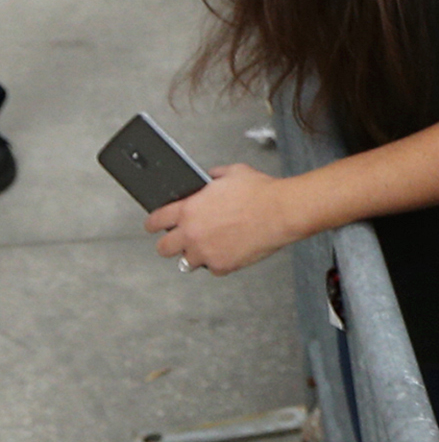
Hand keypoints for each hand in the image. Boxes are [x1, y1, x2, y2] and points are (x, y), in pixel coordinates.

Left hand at [145, 163, 300, 275]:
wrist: (283, 211)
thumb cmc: (261, 192)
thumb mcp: (233, 173)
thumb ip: (214, 177)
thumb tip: (210, 177)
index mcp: (189, 209)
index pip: (155, 220)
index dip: (152, 223)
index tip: (154, 226)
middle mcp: (192, 233)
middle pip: (164, 248)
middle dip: (170, 244)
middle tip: (180, 241)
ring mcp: (206, 252)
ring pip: (186, 263)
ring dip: (195, 255)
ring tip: (208, 248)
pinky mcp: (222, 265)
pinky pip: (214, 268)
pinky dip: (221, 262)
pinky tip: (231, 251)